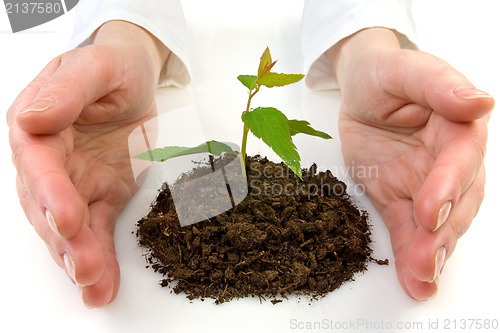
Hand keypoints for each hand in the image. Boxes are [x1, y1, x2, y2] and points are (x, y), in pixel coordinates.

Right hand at [7, 21, 167, 307]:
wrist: (135, 77)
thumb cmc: (114, 65)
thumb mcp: (97, 66)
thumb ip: (67, 90)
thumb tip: (31, 119)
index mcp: (37, 125)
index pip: (38, 164)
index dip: (51, 194)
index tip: (67, 219)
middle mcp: (47, 161)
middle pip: (48, 207)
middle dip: (65, 241)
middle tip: (85, 268)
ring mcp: (73, 183)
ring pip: (69, 228)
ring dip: (80, 259)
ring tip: (94, 286)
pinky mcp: (100, 196)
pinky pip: (97, 231)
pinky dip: (101, 258)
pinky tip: (103, 286)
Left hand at [328, 28, 493, 299]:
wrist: (362, 92)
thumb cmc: (384, 74)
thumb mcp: (405, 70)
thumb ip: (438, 85)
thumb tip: (480, 101)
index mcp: (458, 125)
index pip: (461, 158)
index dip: (449, 185)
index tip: (431, 209)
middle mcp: (450, 160)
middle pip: (458, 201)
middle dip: (443, 233)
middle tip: (426, 259)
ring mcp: (427, 184)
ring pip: (439, 224)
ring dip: (431, 252)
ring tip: (421, 277)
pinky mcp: (403, 199)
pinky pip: (410, 230)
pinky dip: (411, 255)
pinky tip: (415, 282)